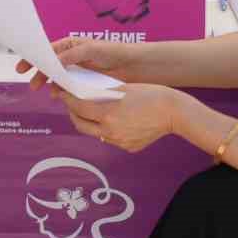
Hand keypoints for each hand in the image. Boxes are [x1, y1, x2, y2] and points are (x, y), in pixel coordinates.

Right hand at [14, 36, 141, 88]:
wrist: (131, 66)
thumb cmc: (112, 52)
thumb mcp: (89, 50)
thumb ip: (70, 55)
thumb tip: (53, 62)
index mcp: (69, 45)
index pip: (47, 51)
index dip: (34, 58)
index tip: (22, 67)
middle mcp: (70, 56)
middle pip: (49, 65)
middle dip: (39, 74)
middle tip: (32, 85)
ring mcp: (76, 69)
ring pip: (57, 77)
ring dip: (50, 84)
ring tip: (49, 93)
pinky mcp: (83, 81)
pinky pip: (68, 86)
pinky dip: (62, 90)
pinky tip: (59, 95)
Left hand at [57, 83, 184, 153]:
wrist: (174, 112)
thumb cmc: (151, 95)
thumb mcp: (123, 89)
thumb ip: (102, 94)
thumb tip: (85, 94)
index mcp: (108, 114)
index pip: (78, 108)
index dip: (68, 100)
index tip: (63, 93)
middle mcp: (110, 131)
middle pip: (81, 124)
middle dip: (73, 113)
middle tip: (71, 103)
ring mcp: (119, 142)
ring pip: (96, 133)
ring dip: (90, 122)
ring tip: (91, 111)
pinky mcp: (128, 148)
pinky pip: (111, 139)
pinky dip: (108, 130)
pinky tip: (114, 120)